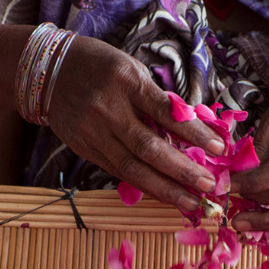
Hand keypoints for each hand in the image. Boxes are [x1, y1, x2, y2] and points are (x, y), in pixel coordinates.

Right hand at [46, 37, 225, 210]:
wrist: (50, 70)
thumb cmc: (102, 67)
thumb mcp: (132, 71)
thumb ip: (158, 100)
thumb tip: (193, 129)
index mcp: (127, 83)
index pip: (166, 112)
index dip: (193, 132)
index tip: (218, 148)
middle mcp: (108, 110)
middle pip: (149, 147)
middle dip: (182, 170)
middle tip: (208, 186)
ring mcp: (93, 132)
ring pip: (132, 168)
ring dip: (164, 189)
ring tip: (190, 202)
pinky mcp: (83, 148)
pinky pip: (117, 171)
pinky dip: (143, 185)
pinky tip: (163, 194)